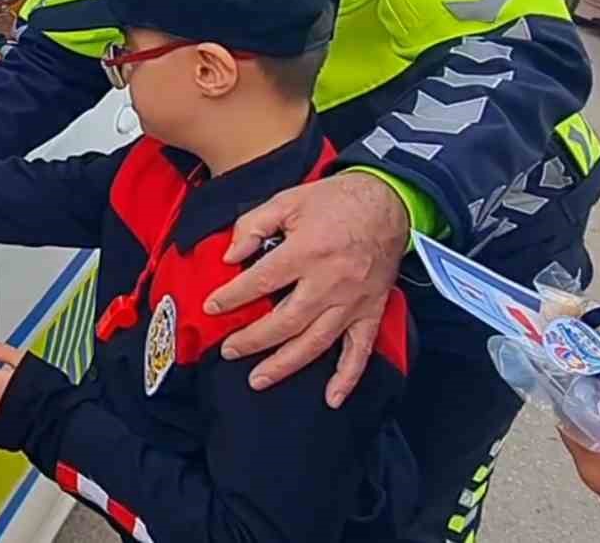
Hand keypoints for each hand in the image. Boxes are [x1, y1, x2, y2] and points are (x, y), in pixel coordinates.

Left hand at [204, 172, 409, 407]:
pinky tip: (331, 398)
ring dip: (285, 365)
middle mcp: (329, 282)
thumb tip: (229, 256)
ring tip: (259, 379)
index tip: (211, 307)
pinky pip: (360, 351)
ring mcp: (352, 302)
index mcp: (306, 252)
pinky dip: (347, 377)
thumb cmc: (334, 201)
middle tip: (229, 350)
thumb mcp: (286, 201)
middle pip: (285, 321)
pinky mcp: (371, 312)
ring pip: (315, 343)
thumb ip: (252, 225)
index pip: (260, 282)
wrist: (387, 201)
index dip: (232, 297)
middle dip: (253, 340)